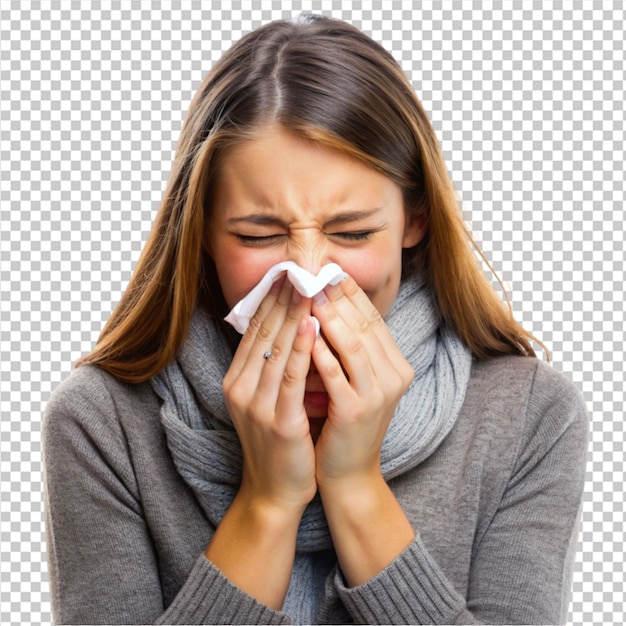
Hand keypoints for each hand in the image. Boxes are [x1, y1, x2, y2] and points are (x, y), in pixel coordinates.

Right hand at [222, 277, 317, 514]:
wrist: (274, 491)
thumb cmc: (278, 442)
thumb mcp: (267, 399)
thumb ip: (271, 367)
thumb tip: (288, 327)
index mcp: (237, 381)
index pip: (254, 331)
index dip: (270, 300)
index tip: (285, 273)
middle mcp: (241, 389)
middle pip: (263, 334)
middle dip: (281, 299)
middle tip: (297, 268)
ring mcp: (257, 405)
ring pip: (277, 349)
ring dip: (293, 315)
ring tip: (307, 286)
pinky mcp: (279, 421)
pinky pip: (291, 377)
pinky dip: (302, 349)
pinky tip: (313, 326)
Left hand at [311, 276, 413, 487]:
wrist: (348, 472)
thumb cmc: (344, 422)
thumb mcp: (355, 380)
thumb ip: (350, 348)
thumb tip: (328, 305)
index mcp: (396, 365)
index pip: (373, 319)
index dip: (351, 293)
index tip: (329, 271)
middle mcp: (394, 376)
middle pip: (365, 325)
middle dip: (338, 298)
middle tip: (315, 275)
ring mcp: (379, 394)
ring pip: (353, 344)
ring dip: (330, 317)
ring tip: (308, 296)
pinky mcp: (357, 411)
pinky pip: (336, 374)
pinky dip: (320, 352)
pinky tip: (304, 334)